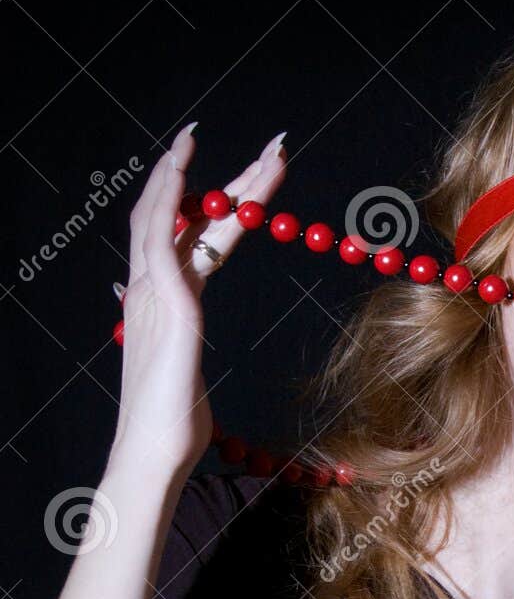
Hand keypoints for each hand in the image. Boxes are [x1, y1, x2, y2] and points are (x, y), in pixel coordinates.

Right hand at [108, 123, 287, 481]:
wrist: (155, 450)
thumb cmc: (175, 424)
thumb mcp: (187, 370)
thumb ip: (187, 347)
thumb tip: (187, 346)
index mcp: (165, 300)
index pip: (194, 235)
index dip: (221, 201)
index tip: (253, 174)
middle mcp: (152, 286)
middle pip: (191, 215)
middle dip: (235, 179)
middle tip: (276, 147)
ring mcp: (153, 291)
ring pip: (180, 214)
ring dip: (225, 177)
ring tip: (268, 151)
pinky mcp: (164, 301)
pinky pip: (163, 233)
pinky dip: (172, 193)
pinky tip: (187, 164)